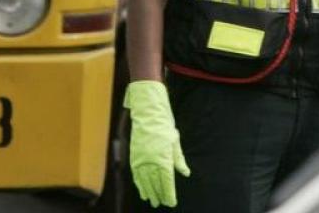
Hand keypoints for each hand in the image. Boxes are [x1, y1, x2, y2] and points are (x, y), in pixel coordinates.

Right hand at [124, 81, 190, 207]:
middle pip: (156, 184)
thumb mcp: (175, 142)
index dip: (169, 194)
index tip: (171, 202)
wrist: (148, 114)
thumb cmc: (164, 126)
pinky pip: (136, 175)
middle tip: (162, 203)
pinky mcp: (133, 157)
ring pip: (145, 182)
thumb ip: (179, 160)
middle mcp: (151, 162)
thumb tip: (185, 173)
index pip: (167, 182)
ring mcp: (141, 160)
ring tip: (152, 201)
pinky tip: (142, 191)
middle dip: (159, 195)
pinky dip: (139, 185)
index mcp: (164, 159)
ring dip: (149, 192)